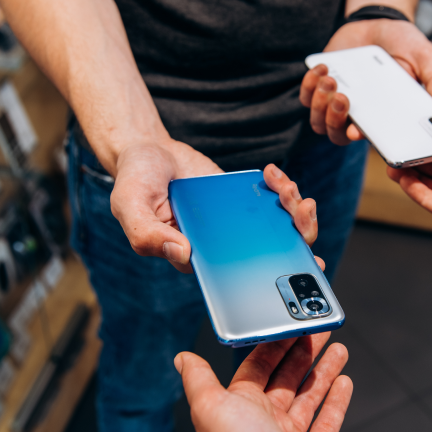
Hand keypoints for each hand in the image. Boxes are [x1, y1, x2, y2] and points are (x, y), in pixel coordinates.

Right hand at [110, 147, 321, 272]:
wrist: (147, 152)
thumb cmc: (136, 184)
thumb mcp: (129, 206)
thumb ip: (148, 234)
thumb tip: (182, 253)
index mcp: (197, 259)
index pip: (237, 279)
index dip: (270, 280)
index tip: (298, 271)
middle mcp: (222, 247)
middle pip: (271, 254)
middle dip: (298, 236)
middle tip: (302, 212)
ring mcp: (237, 225)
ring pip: (279, 228)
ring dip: (294, 209)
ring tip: (286, 188)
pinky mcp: (244, 202)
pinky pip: (273, 203)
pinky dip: (281, 189)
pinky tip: (273, 174)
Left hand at [175, 333, 351, 431]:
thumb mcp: (212, 409)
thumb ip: (199, 380)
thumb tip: (182, 359)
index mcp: (238, 408)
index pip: (257, 366)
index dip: (274, 343)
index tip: (289, 324)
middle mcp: (263, 422)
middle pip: (286, 377)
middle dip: (302, 351)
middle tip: (318, 330)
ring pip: (309, 395)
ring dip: (323, 370)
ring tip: (337, 348)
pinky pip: (328, 421)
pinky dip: (338, 400)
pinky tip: (344, 382)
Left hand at [300, 19, 431, 145]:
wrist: (381, 24)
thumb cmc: (406, 47)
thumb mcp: (428, 59)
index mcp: (383, 119)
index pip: (371, 140)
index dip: (361, 140)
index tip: (356, 130)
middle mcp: (358, 117)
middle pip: (337, 135)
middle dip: (334, 120)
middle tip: (343, 97)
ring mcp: (336, 104)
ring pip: (318, 122)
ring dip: (320, 104)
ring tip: (331, 80)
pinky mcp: (319, 88)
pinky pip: (306, 99)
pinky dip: (309, 85)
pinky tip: (323, 68)